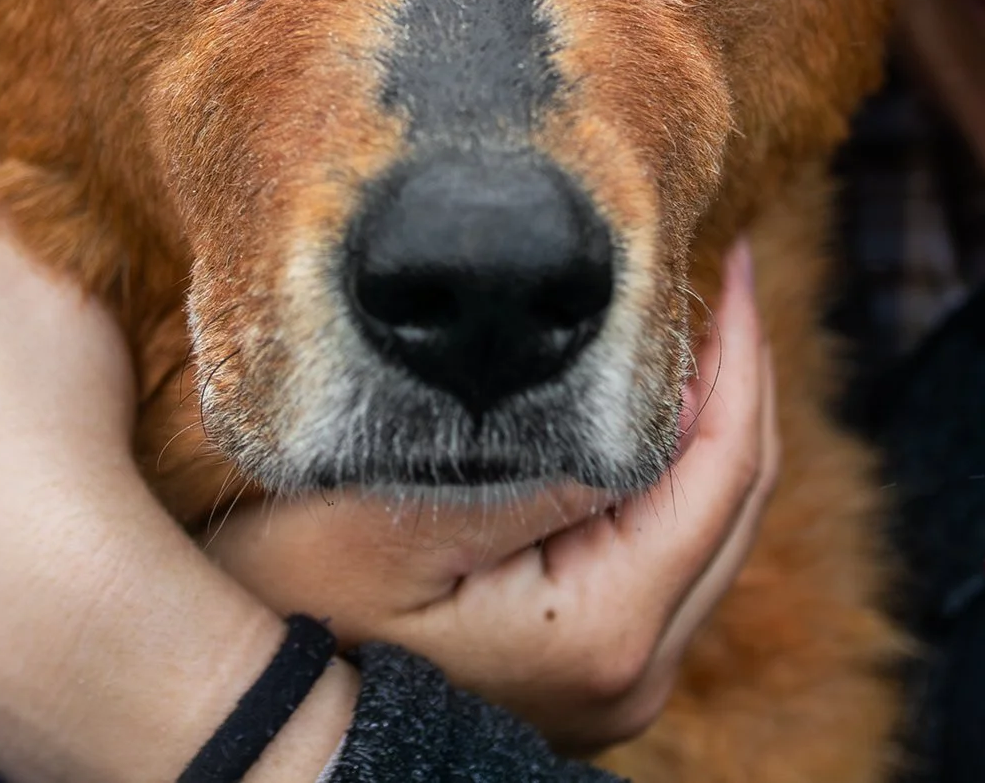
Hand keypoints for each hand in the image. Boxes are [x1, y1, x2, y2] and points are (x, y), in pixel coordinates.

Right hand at [207, 242, 776, 752]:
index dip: (735, 357)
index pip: (723, 471)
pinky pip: (666, 560)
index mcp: (606, 631)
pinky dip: (666, 476)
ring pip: (708, 533)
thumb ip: (526, 469)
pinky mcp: (588, 672)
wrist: (249, 723)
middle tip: (724, 274)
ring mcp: (618, 685)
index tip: (731, 261)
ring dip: (704, 425)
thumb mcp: (392, 521)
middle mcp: (635, 674)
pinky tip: (634, 406)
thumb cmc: (294, 614)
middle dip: (735, 379)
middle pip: (735, 501)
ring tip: (684, 321)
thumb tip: (642, 394)